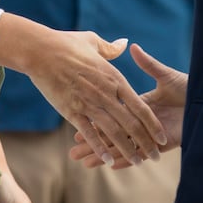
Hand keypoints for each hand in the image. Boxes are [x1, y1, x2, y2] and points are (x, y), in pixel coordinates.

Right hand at [30, 28, 167, 165]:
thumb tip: (125, 43)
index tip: (162, 138)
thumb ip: (111, 48)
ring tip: (138, 161)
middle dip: (146, 142)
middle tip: (156, 156)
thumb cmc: (66, 43)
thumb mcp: (93, 41)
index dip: (153, 125)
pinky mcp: (71, 110)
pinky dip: (99, 147)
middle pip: (131, 124)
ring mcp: (89, 103)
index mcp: (114, 78)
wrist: (40, 50)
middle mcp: (106, 94)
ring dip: (126, 149)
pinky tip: (107, 159)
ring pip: (113, 132)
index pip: (140, 107)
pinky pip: (89, 132)